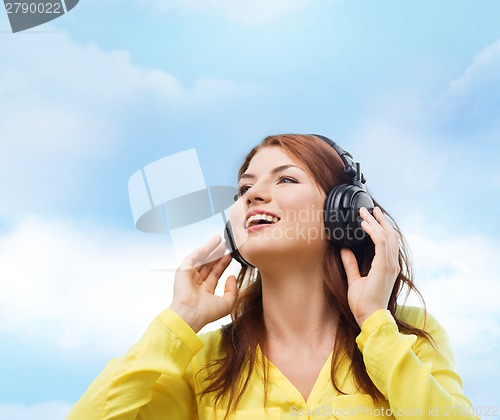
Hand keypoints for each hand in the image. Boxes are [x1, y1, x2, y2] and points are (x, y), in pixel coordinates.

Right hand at [169, 235, 237, 332]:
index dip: (223, 264)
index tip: (231, 255)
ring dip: (211, 249)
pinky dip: (203, 249)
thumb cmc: (206, 313)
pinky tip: (212, 243)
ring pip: (202, 259)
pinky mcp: (183, 270)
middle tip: (227, 245)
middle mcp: (196, 283)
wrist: (190, 314)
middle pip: (209, 264)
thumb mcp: (226, 304)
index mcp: (205, 292)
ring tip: (220, 240)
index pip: (215, 274)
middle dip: (218, 254)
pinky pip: (194, 257)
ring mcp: (189, 276)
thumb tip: (232, 277)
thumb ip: (232, 291)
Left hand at [340, 207, 399, 326]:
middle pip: (389, 235)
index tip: (372, 217)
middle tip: (369, 209)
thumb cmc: (364, 303)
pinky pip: (380, 243)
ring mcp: (389, 265)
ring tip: (364, 212)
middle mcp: (392, 264)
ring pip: (385, 236)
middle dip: (379, 220)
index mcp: (387, 267)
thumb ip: (351, 263)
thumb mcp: (355, 278)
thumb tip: (345, 249)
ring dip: (374, 222)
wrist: (369, 316)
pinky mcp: (383, 266)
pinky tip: (363, 224)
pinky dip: (373, 231)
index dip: (381, 227)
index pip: (388, 242)